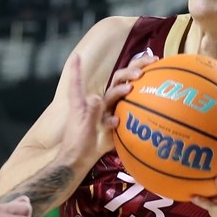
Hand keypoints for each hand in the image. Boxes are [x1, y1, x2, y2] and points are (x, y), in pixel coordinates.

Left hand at [64, 52, 153, 172]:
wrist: (81, 160)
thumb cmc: (77, 142)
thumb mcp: (83, 126)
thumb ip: (91, 111)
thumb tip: (97, 97)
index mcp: (84, 102)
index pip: (79, 82)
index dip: (77, 69)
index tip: (76, 56)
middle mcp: (97, 103)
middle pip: (113, 83)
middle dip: (127, 74)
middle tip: (139, 72)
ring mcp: (106, 112)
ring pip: (119, 96)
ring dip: (126, 90)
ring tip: (132, 88)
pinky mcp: (113, 123)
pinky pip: (123, 113)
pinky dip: (126, 113)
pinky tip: (120, 120)